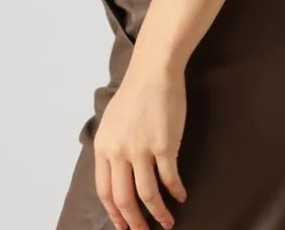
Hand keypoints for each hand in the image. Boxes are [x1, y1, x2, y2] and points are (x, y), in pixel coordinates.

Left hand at [93, 62, 187, 229]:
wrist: (154, 70)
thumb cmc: (135, 93)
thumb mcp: (112, 122)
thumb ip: (112, 149)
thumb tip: (118, 176)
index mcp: (103, 147)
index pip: (105, 191)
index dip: (114, 213)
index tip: (123, 226)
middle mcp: (119, 152)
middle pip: (124, 199)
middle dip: (135, 222)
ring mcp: (142, 149)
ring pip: (147, 194)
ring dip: (158, 213)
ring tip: (167, 222)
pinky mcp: (164, 145)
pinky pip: (169, 178)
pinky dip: (175, 191)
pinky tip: (181, 196)